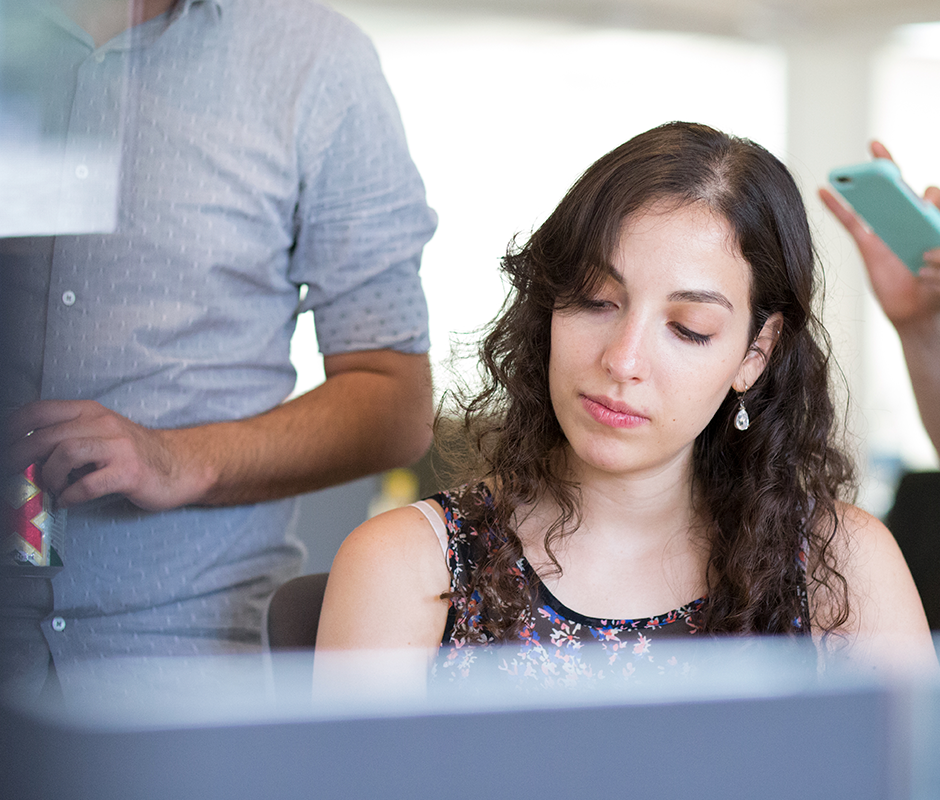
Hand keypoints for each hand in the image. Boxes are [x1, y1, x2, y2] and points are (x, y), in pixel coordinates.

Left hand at [5, 400, 207, 509]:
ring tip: (52, 488)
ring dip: (48, 477)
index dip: (13, 427)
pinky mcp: (128, 472)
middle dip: (21, 458)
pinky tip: (68, 500)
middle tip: (15, 474)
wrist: (179, 465)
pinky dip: (69, 496)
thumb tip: (25, 455)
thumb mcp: (100, 434)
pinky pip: (86, 485)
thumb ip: (68, 437)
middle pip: (47, 436)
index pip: (39, 410)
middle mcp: (103, 424)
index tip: (4, 444)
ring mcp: (118, 447)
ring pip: (64, 454)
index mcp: (91, 412)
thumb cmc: (133, 454)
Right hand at [819, 141, 939, 332]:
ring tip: (848, 170)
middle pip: (897, 189)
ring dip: (860, 185)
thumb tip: (929, 238)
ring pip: (873, 202)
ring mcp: (886, 231)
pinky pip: (849, 221)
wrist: (918, 312)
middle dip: (887, 169)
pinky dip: (836, 206)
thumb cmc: (937, 289)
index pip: (928, 195)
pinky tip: (825, 191)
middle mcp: (909, 222)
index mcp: (931, 223)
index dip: (928, 195)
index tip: (925, 194)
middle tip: (875, 147)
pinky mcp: (867, 245)